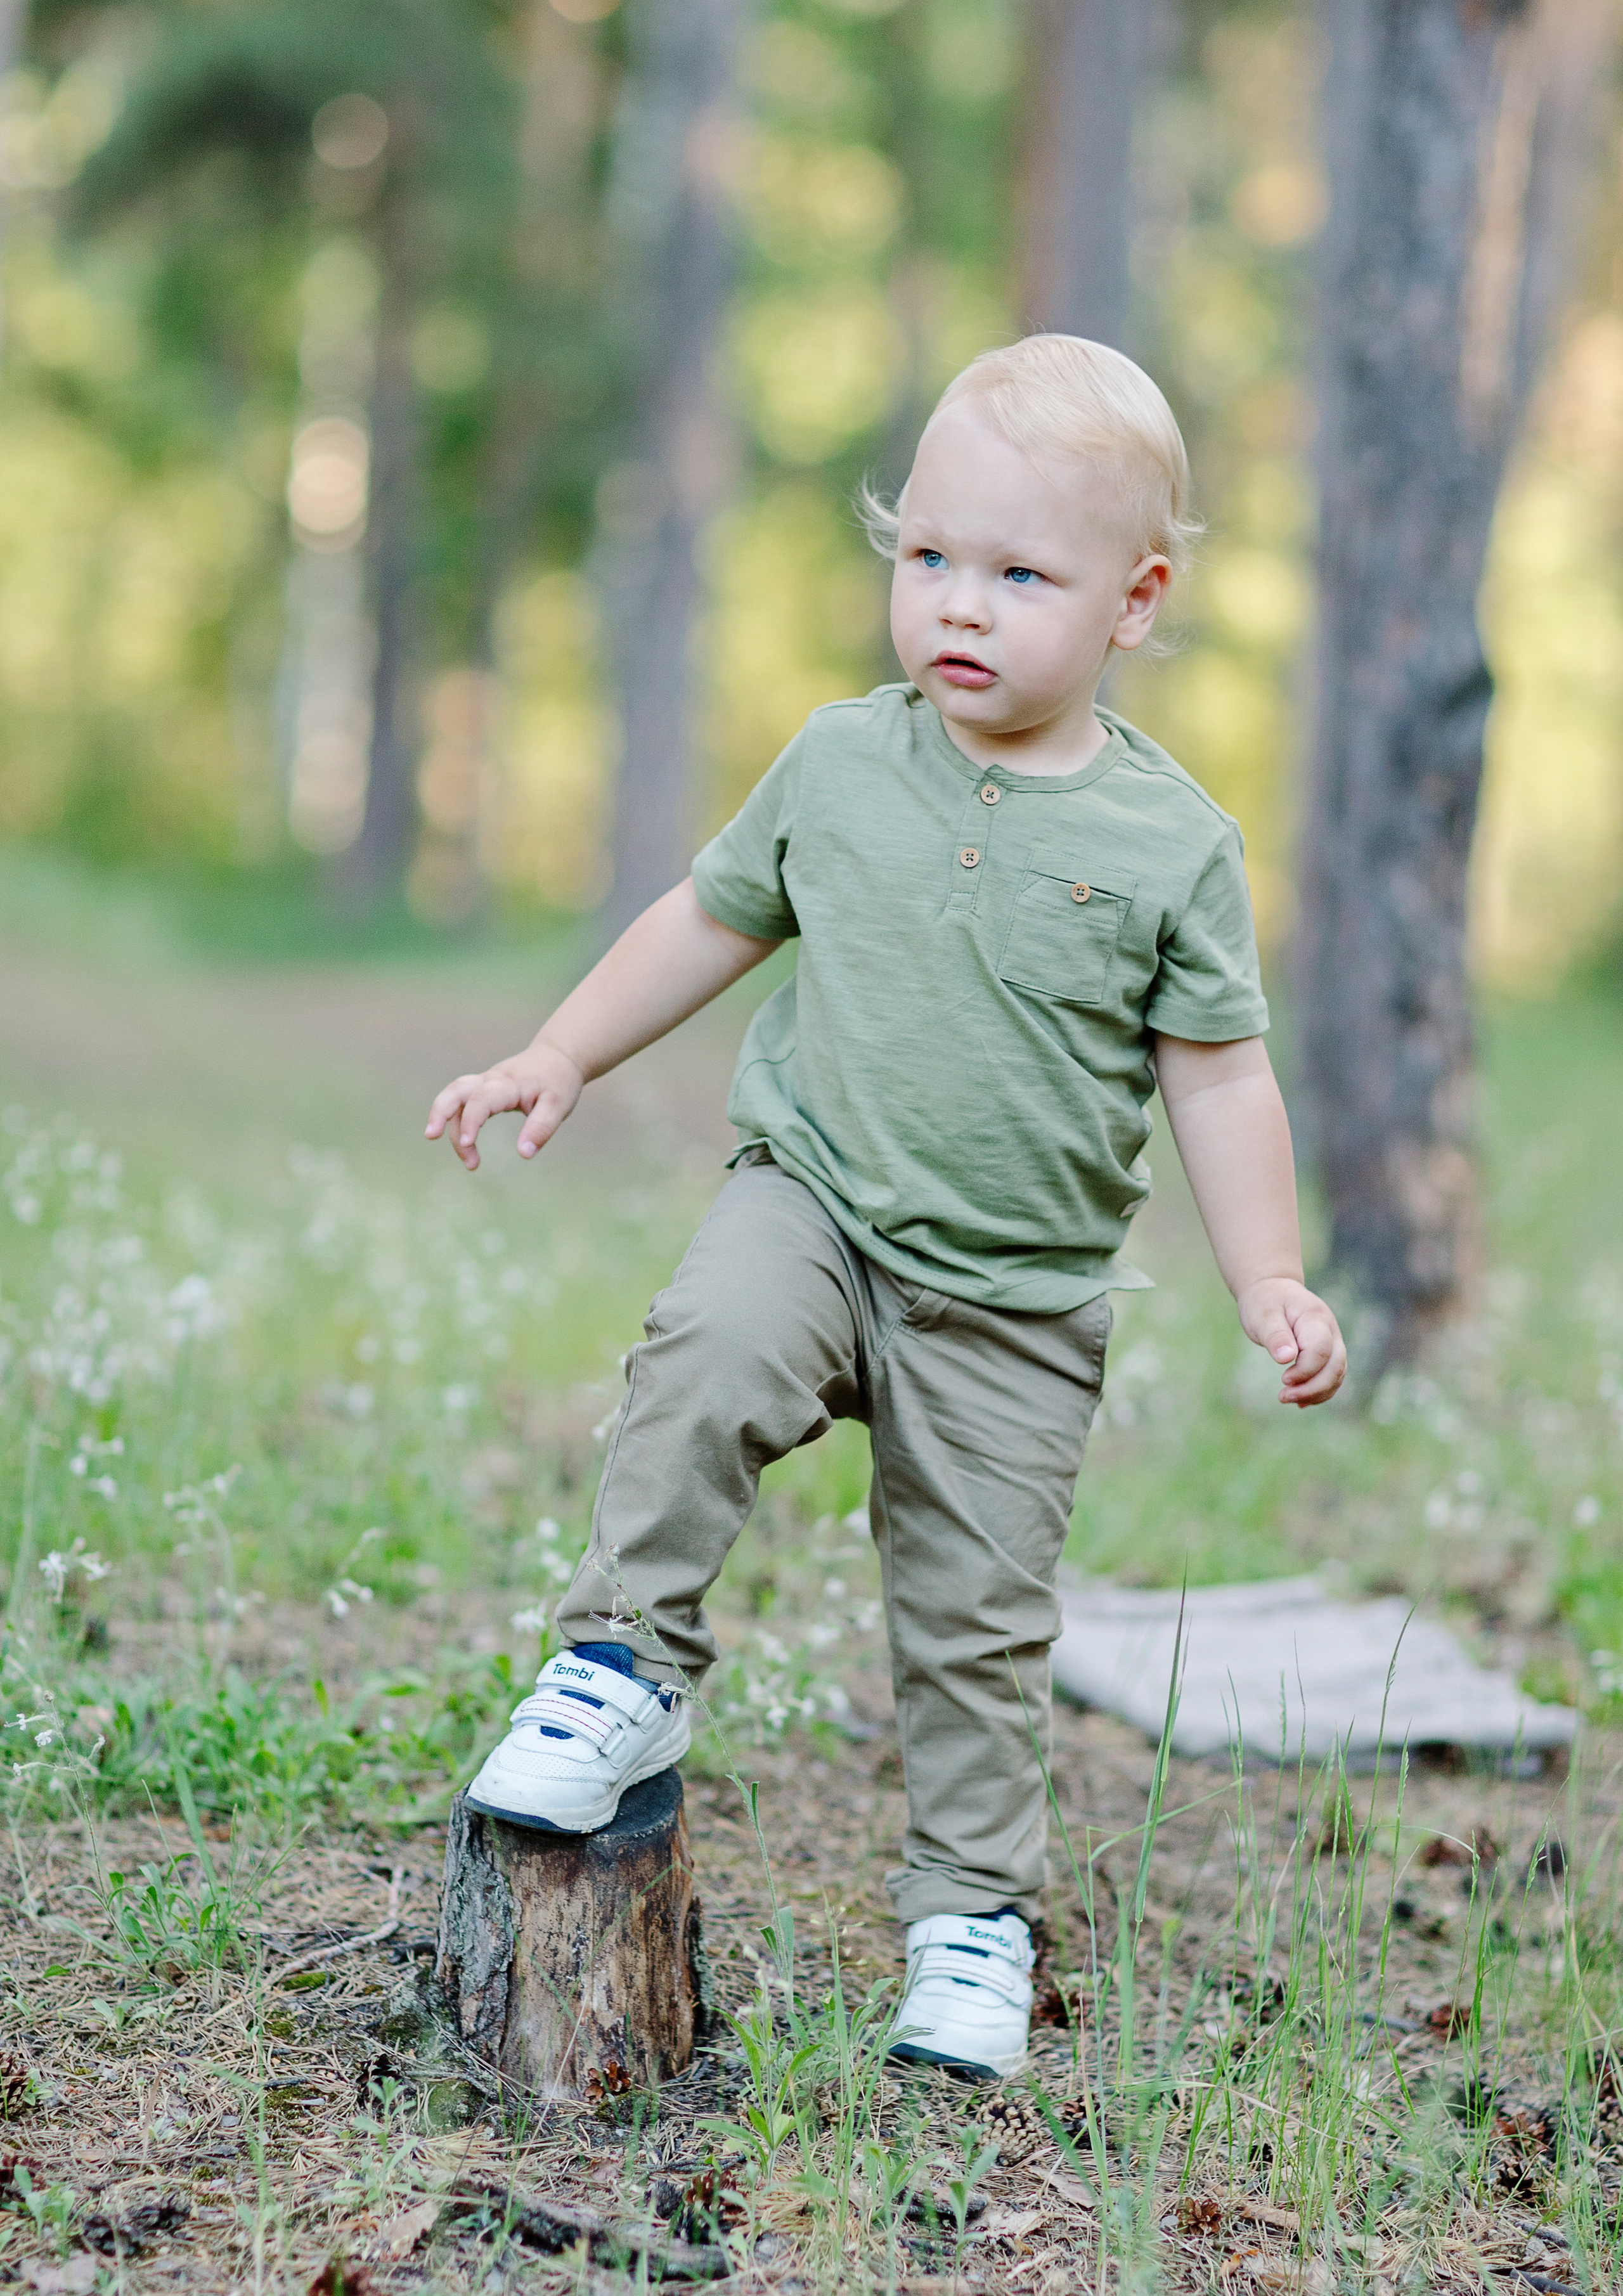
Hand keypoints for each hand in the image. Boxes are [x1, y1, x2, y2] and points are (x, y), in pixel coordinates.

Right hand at [425, 1041, 583, 1170]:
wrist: (558, 1057)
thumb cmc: (559, 1082)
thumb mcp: (558, 1105)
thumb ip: (541, 1128)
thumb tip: (524, 1154)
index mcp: (509, 1083)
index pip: (481, 1100)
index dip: (470, 1121)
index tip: (466, 1144)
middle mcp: (491, 1080)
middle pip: (456, 1090)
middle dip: (440, 1112)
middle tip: (431, 1136)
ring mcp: (485, 1082)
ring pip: (454, 1095)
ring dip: (447, 1121)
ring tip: (466, 1159)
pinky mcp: (483, 1088)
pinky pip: (461, 1101)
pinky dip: (456, 1120)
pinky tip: (466, 1144)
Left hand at [1235, 1277, 1346, 1407]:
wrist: (1272, 1289)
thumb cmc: (1265, 1301)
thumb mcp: (1263, 1314)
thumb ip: (1275, 1335)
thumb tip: (1286, 1358)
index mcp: (1315, 1318)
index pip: (1321, 1350)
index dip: (1305, 1370)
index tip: (1283, 1379)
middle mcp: (1330, 1330)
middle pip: (1335, 1366)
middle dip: (1313, 1388)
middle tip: (1283, 1397)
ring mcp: (1333, 1340)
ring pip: (1338, 1373)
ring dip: (1317, 1393)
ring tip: (1288, 1399)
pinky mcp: (1328, 1351)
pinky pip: (1332, 1375)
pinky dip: (1320, 1391)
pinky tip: (1301, 1401)